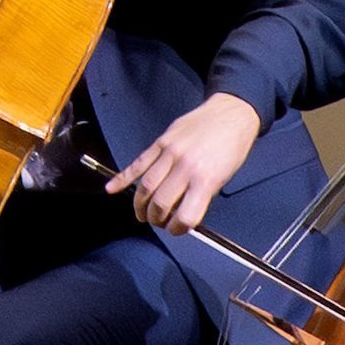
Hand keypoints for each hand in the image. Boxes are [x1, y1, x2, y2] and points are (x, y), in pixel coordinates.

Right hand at [119, 95, 263, 239]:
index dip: (178, 229)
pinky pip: (139, 163)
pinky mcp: (160, 142)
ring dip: (140, 205)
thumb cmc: (231, 147)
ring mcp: (170, 153)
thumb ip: (201, 196)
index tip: (177, 229)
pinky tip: (112, 188)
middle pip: (161, 203)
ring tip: (141, 214)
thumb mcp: (223, 178)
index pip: (185, 217)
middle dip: (156, 219)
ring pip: (146, 186)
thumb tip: (182, 213)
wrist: (230, 114)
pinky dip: (123, 177)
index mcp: (205, 180)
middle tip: (158, 222)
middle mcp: (185, 167)